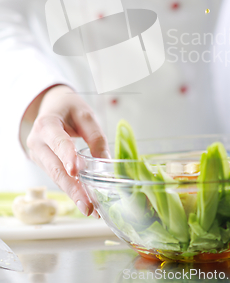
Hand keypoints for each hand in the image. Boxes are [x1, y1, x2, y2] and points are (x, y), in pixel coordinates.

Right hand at [26, 85, 110, 216]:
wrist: (52, 107)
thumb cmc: (68, 108)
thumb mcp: (85, 114)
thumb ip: (94, 135)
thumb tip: (105, 160)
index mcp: (46, 124)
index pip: (58, 142)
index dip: (67, 156)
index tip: (76, 171)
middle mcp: (37, 142)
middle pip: (55, 168)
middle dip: (72, 188)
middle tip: (88, 205)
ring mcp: (38, 156)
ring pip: (56, 177)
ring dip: (74, 193)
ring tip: (90, 208)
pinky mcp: (44, 164)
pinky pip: (58, 177)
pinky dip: (72, 189)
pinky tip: (85, 200)